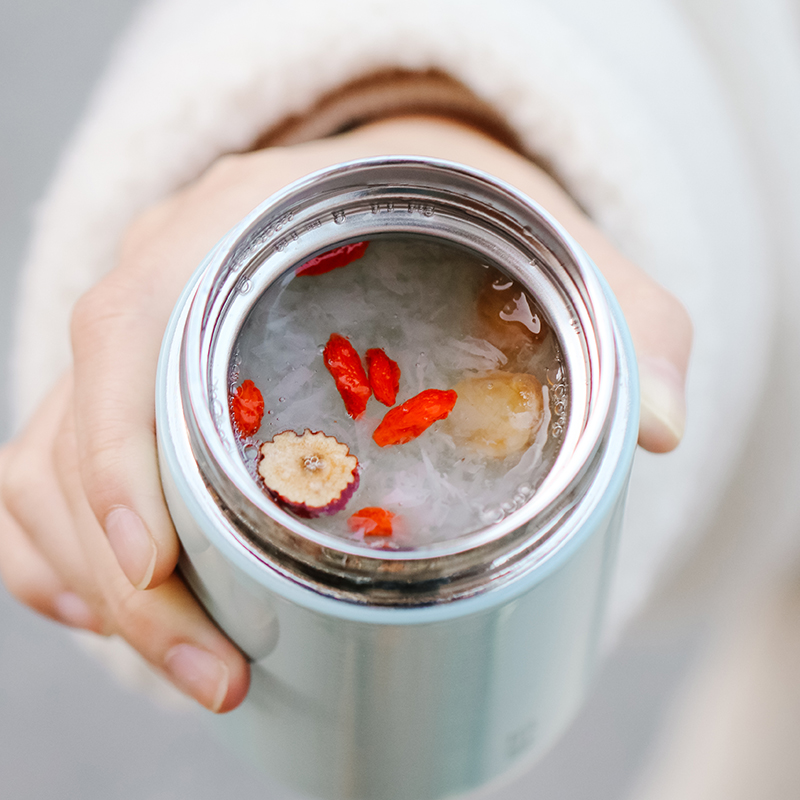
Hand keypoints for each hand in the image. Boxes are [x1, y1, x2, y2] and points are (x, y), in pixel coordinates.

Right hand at [0, 116, 690, 710]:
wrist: (404, 191)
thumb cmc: (466, 224)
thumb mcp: (545, 250)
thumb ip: (621, 319)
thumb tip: (664, 428)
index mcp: (236, 229)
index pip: (126, 330)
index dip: (115, 448)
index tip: (160, 563)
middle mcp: (163, 281)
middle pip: (73, 429)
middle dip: (119, 570)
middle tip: (216, 673)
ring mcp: (139, 343)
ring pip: (43, 465)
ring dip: (88, 581)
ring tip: (188, 667)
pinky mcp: (136, 393)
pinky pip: (48, 474)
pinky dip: (61, 554)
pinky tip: (114, 609)